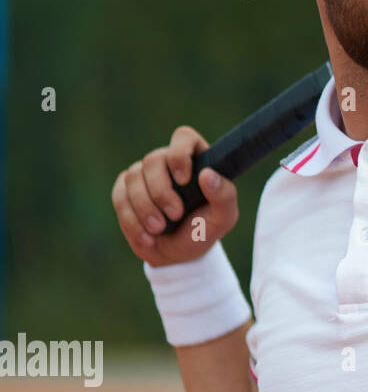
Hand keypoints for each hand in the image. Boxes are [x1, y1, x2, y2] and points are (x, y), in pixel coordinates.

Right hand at [111, 125, 238, 266]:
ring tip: (160, 229)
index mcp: (196, 159)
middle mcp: (167, 161)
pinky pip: (119, 197)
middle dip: (161, 191)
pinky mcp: (124, 190)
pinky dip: (132, 220)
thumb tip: (208, 175)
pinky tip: (148, 237)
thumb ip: (224, 196)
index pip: (183, 137)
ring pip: (133, 177)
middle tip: (175, 215)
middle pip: (153, 160)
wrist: (177, 253)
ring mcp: (144, 174)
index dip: (179, 154)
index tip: (184, 180)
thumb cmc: (204, 229)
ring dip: (146, 207)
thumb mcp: (223, 218)